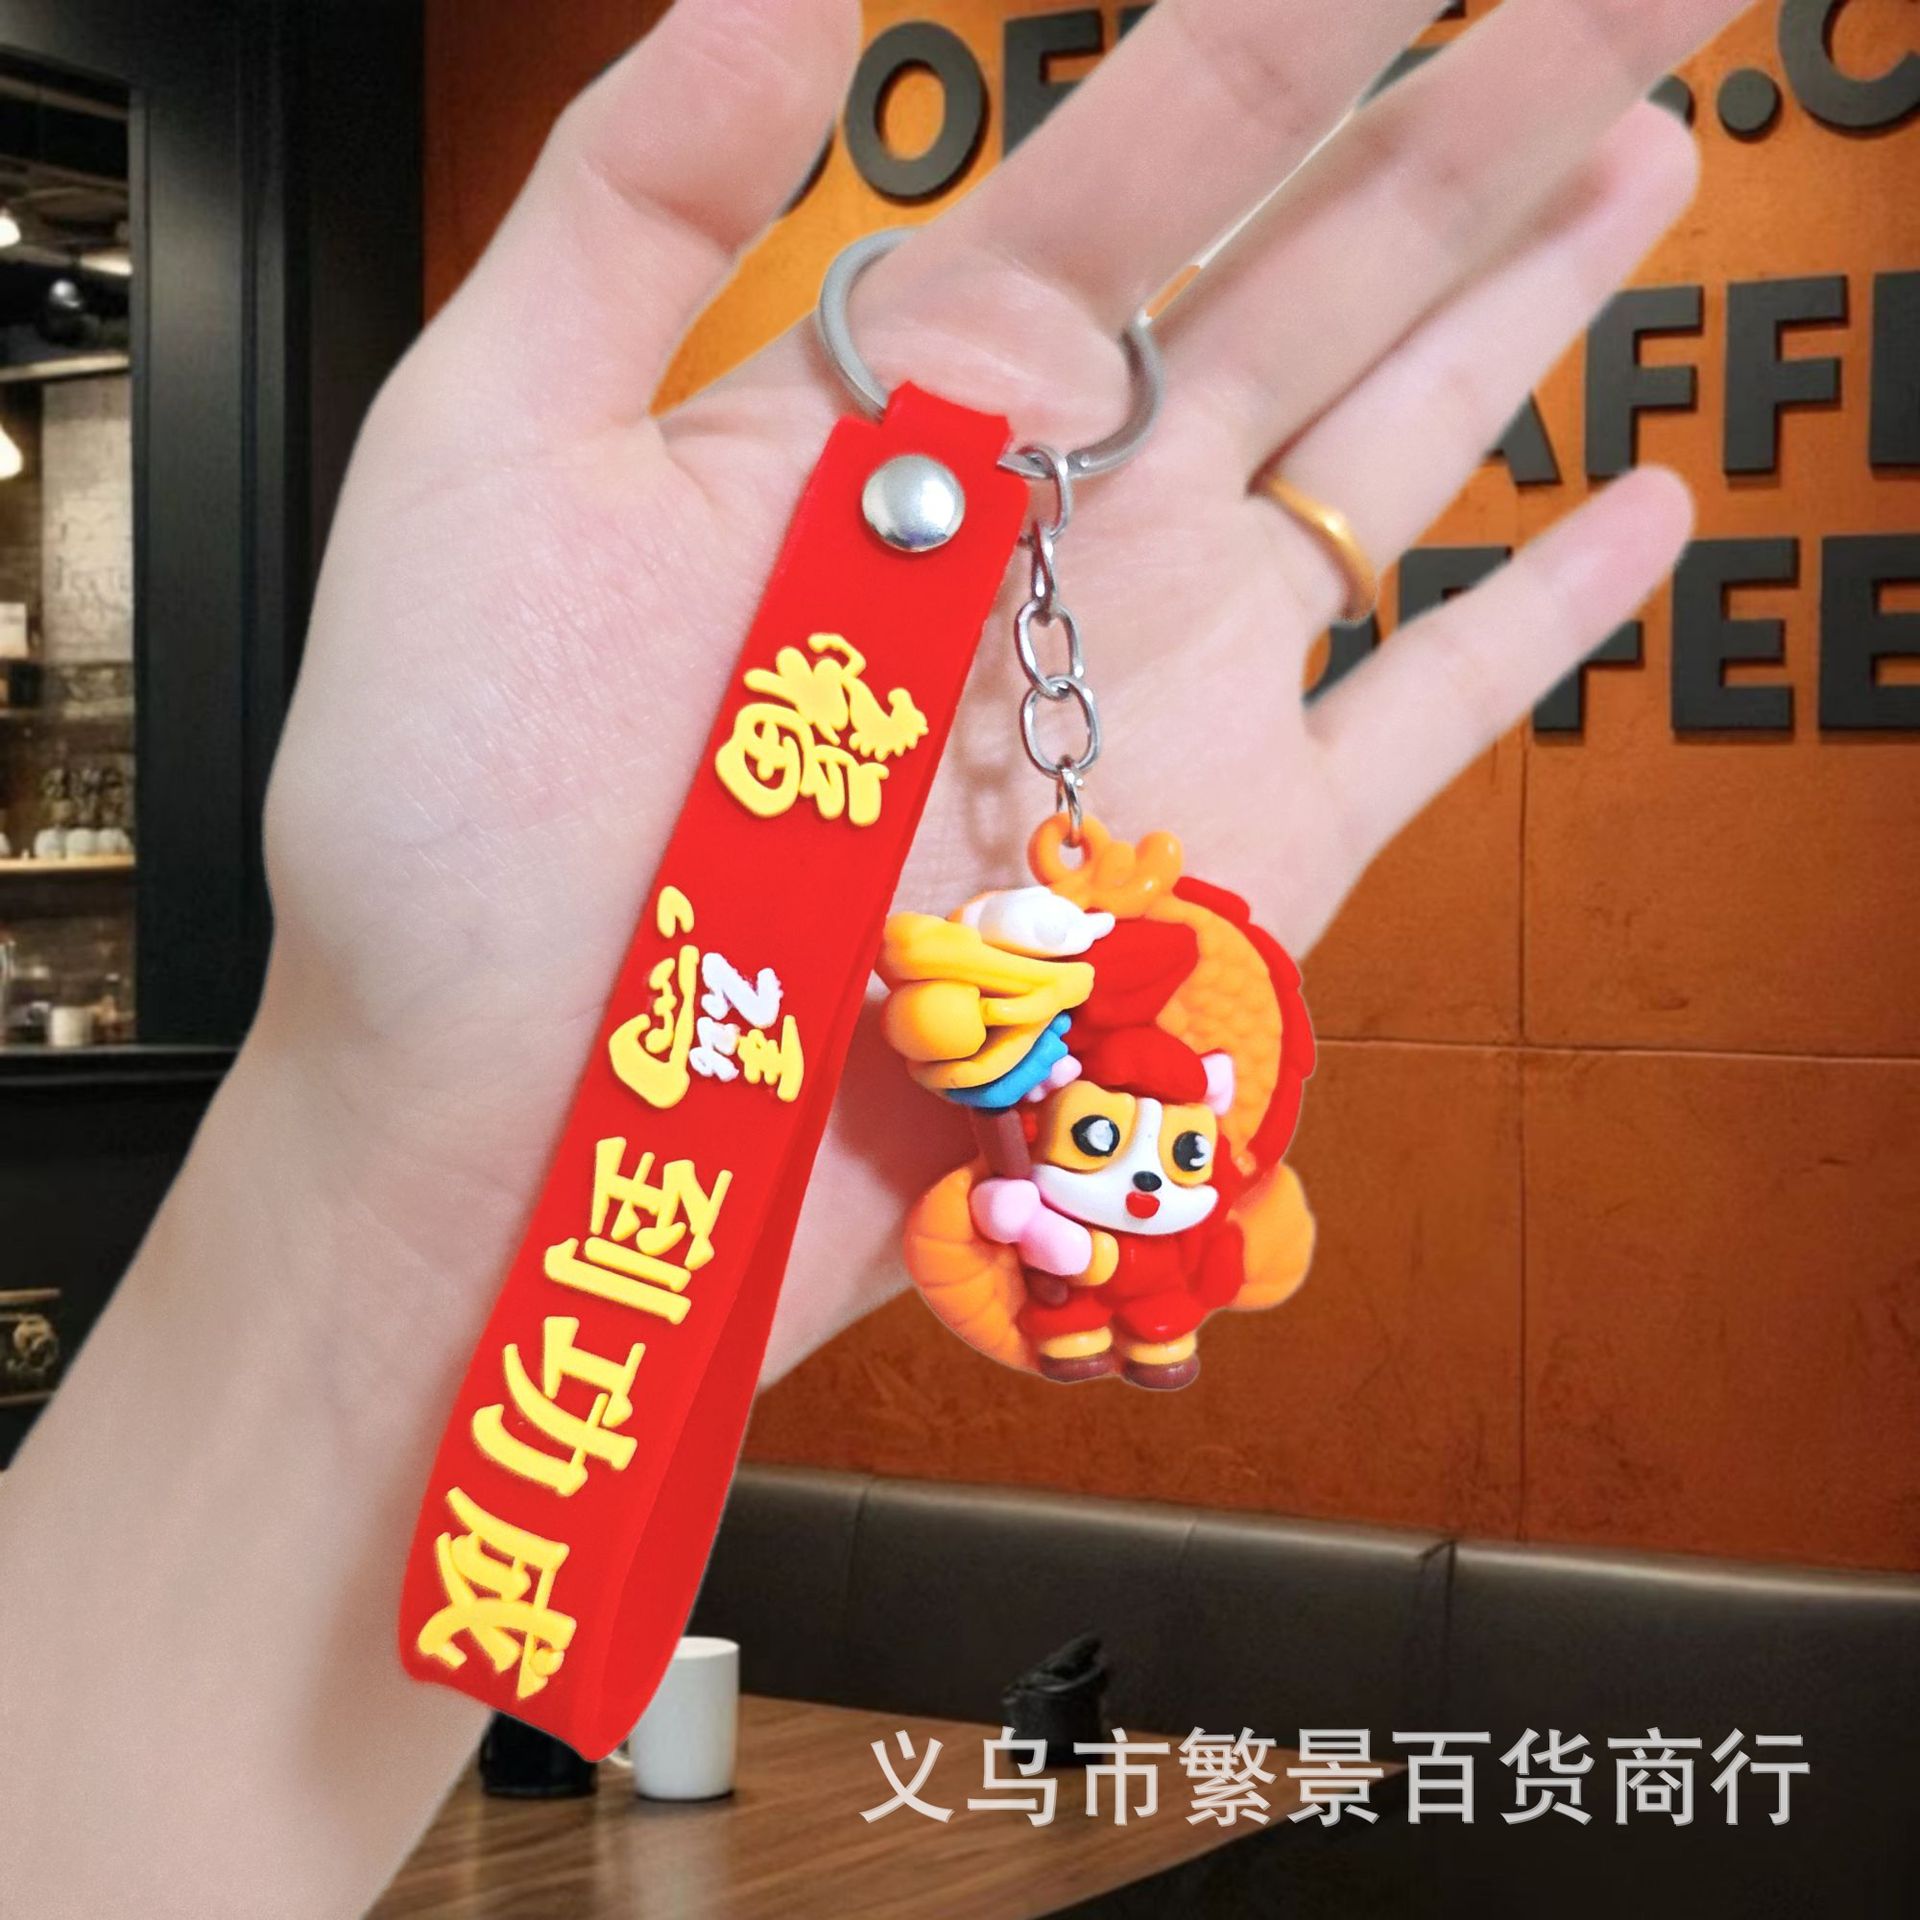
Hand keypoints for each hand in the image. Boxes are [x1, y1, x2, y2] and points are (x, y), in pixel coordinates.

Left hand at [260, 0, 1743, 1394]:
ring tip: (1654, 149)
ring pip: (1394, 456)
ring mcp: (1160, 692)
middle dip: (1483, 112)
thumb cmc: (456, 814)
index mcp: (905, 409)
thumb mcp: (485, 458)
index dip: (1288, 24)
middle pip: (1316, 275)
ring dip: (1534, 307)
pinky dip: (1539, 629)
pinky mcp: (1228, 867)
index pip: (1139, 159)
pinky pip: (1423, 724)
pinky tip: (1646, 515)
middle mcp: (1061, 527)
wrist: (522, 1113)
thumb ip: (633, 204)